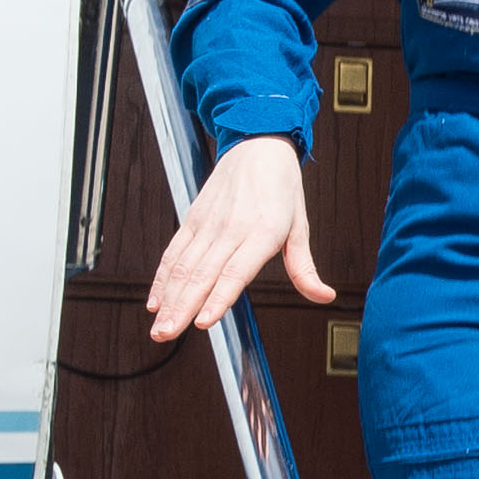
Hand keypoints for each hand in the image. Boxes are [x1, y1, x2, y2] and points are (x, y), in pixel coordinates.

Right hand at [148, 135, 332, 339]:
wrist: (257, 144)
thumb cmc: (281, 187)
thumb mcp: (300, 225)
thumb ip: (304, 267)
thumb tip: (324, 296)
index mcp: (261, 232)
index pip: (235, 272)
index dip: (218, 298)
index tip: (203, 322)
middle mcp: (230, 228)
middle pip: (201, 274)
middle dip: (182, 308)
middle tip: (166, 335)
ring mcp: (208, 224)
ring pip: (182, 267)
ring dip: (168, 299)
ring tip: (158, 328)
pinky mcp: (193, 220)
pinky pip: (173, 252)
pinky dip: (161, 278)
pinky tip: (155, 301)